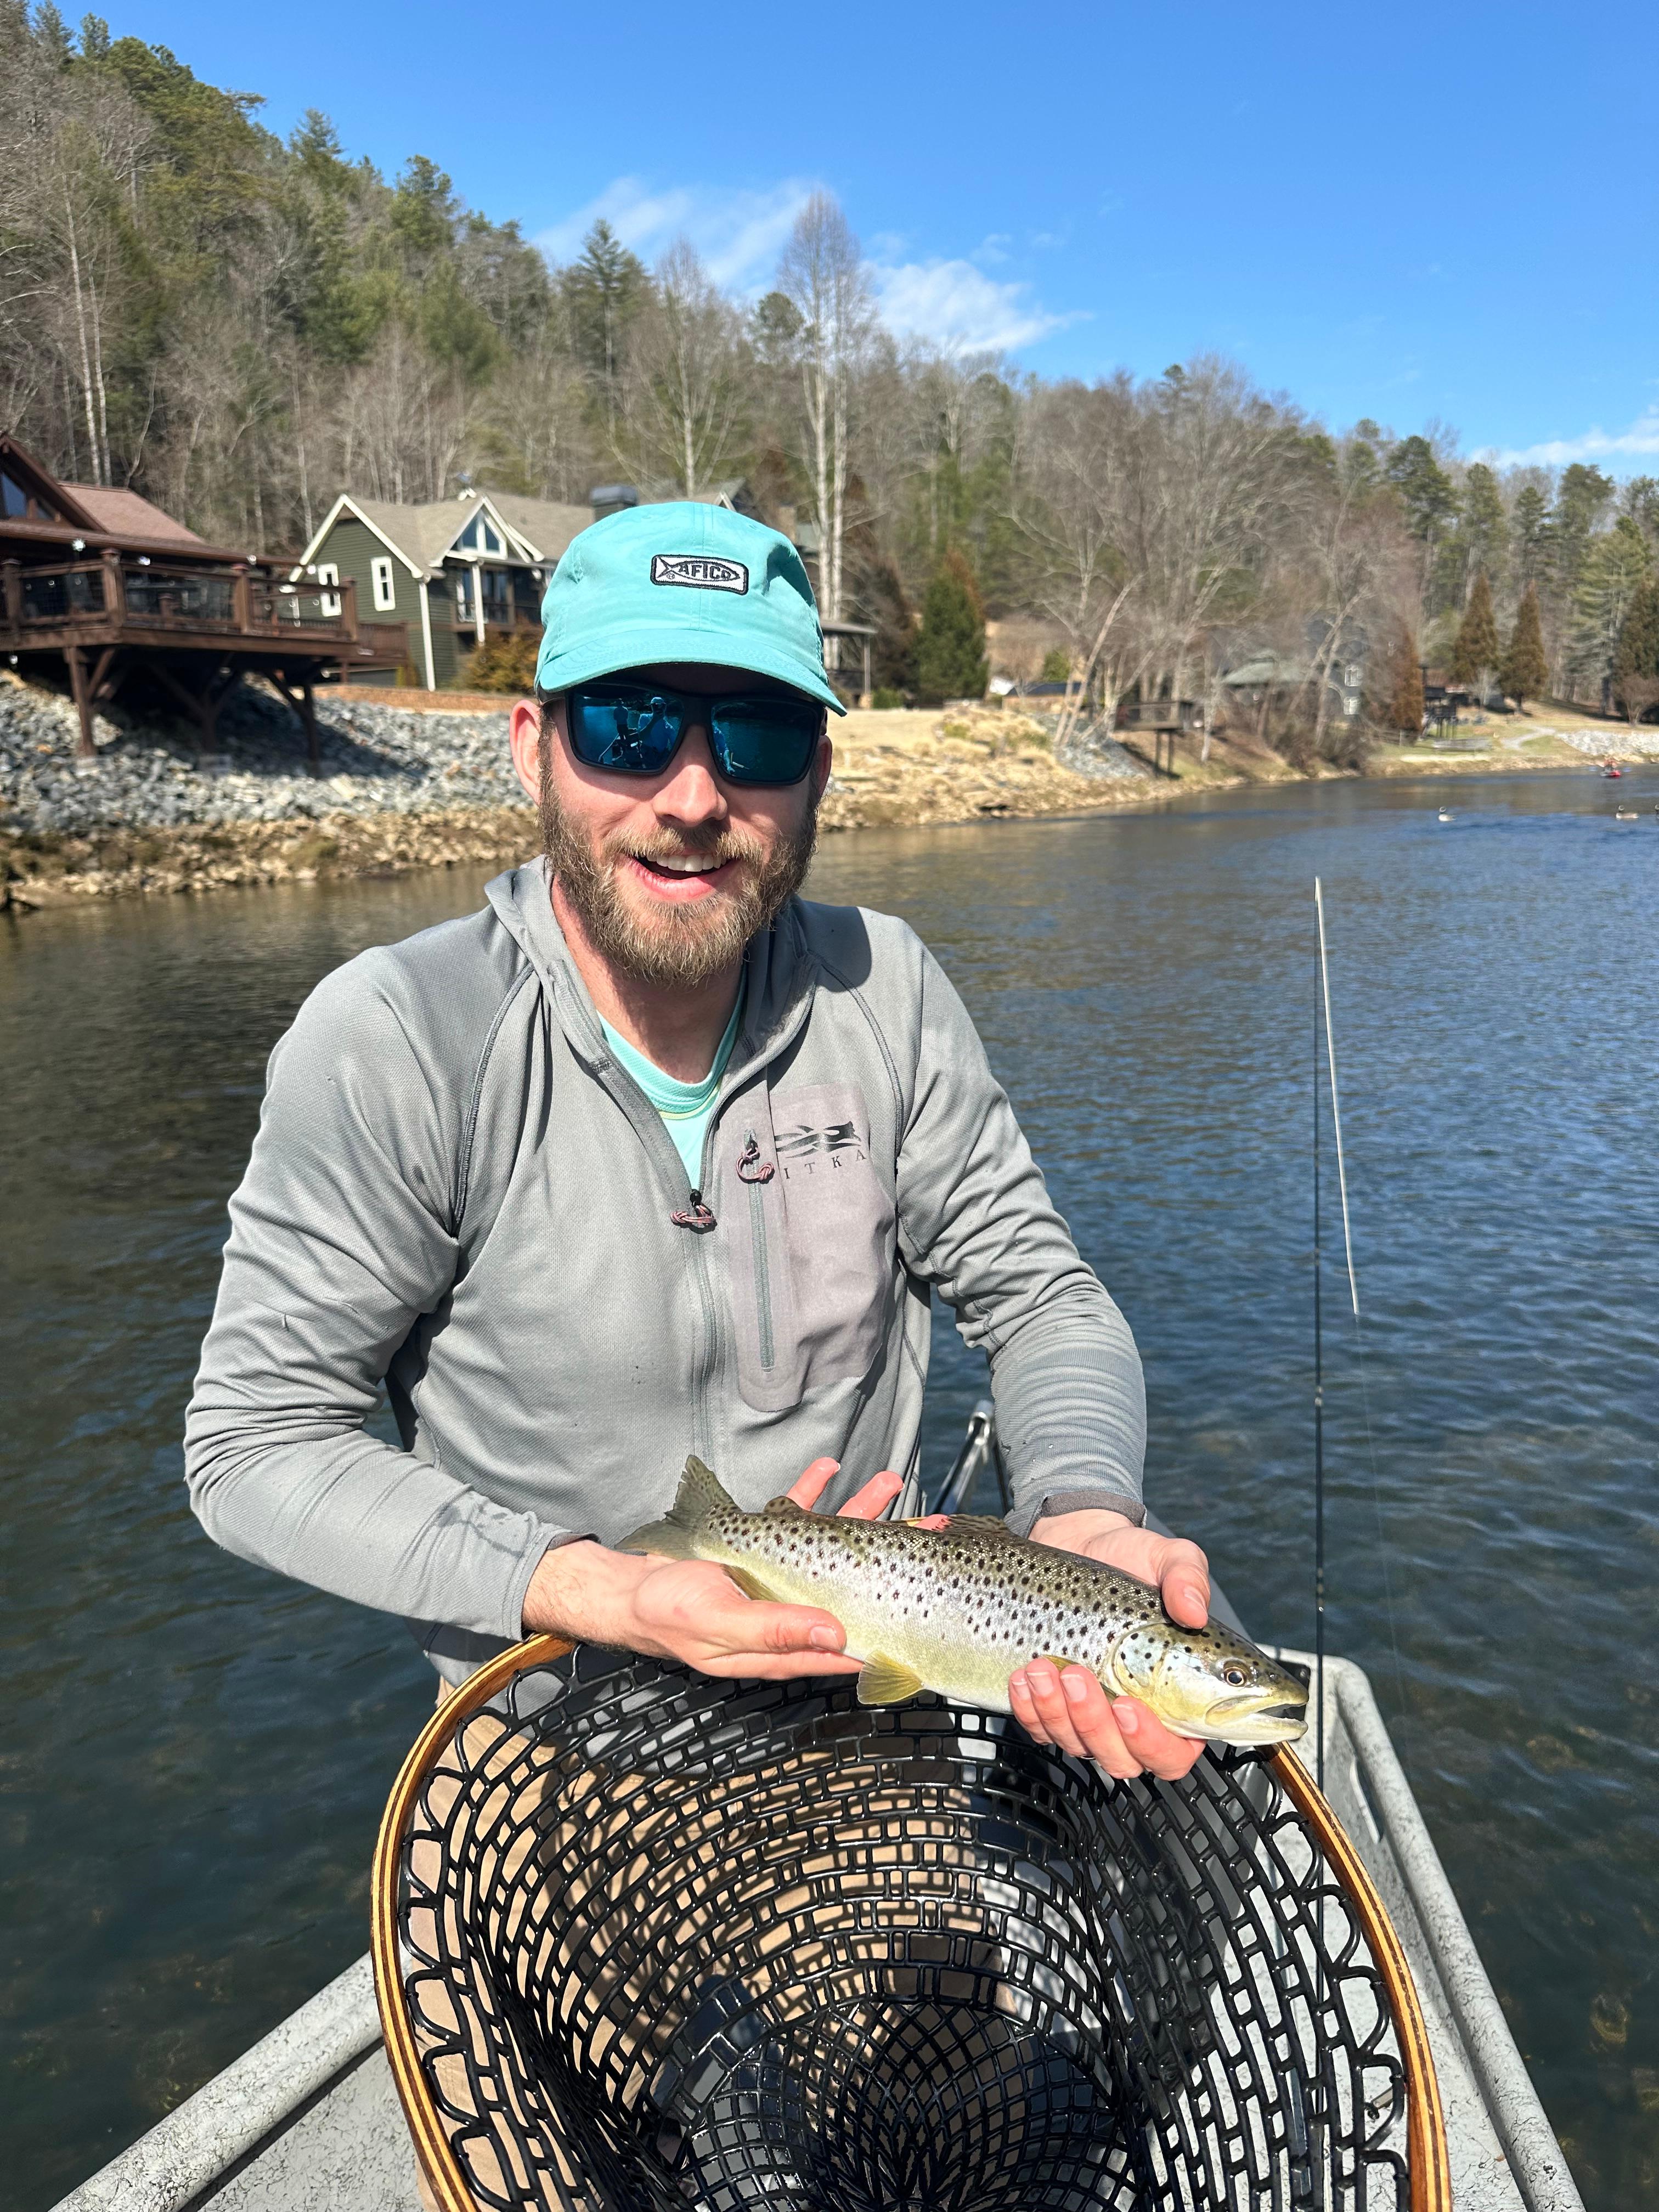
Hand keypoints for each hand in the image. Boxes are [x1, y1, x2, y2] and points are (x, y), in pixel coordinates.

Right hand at [520, 1457, 942, 1677]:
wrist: (628, 1591)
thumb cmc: (671, 1616)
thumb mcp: (721, 1628)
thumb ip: (777, 1633)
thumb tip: (838, 1638)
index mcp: (790, 1642)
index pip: (855, 1639)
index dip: (895, 1623)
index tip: (933, 1599)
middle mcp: (793, 1607)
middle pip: (858, 1580)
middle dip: (896, 1549)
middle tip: (935, 1523)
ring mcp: (778, 1574)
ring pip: (832, 1541)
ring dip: (861, 1510)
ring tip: (891, 1482)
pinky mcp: (757, 1546)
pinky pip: (792, 1515)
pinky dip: (810, 1490)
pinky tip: (828, 1467)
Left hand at [1011, 1508, 1210, 1781]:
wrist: (1081, 1542)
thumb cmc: (1134, 1560)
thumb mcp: (1170, 1558)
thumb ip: (1189, 1579)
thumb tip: (1194, 1609)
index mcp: (1176, 1698)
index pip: (1173, 1753)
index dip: (1151, 1743)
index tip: (1127, 1705)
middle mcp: (1134, 1716)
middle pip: (1120, 1759)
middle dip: (1093, 1725)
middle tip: (1077, 1675)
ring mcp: (1090, 1714)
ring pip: (1075, 1745)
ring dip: (1056, 1714)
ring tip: (1044, 1666)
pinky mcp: (1053, 1703)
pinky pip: (1039, 1728)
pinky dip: (1028, 1710)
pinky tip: (1023, 1676)